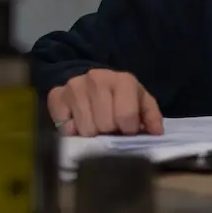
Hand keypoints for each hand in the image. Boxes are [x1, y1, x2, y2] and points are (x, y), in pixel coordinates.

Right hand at [47, 68, 163, 136]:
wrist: (93, 82)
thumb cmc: (122, 97)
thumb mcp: (142, 102)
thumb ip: (151, 116)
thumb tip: (155, 133)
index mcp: (122, 80)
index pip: (126, 115)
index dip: (128, 130)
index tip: (127, 131)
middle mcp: (96, 78)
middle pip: (104, 124)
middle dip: (109, 132)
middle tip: (110, 128)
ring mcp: (74, 86)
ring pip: (85, 129)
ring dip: (92, 134)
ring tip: (96, 126)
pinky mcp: (56, 96)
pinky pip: (64, 126)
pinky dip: (72, 131)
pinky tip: (78, 123)